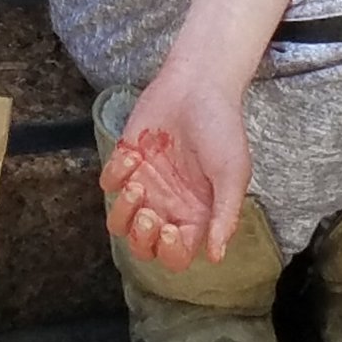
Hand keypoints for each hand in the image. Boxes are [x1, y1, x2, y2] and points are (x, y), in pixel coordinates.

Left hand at [100, 73, 251, 271]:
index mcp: (197, 213)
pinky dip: (116, 173)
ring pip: (120, 222)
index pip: (178, 254)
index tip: (171, 231)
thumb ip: (224, 216)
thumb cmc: (221, 126)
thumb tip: (216, 256)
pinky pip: (108, 183)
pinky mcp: (127, 160)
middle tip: (149, 213)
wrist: (198, 84)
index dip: (170, 252)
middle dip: (141, 238)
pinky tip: (135, 153)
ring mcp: (146, 183)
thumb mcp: (232, 173)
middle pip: (144, 246)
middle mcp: (169, 204)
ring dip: (123, 212)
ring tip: (137, 184)